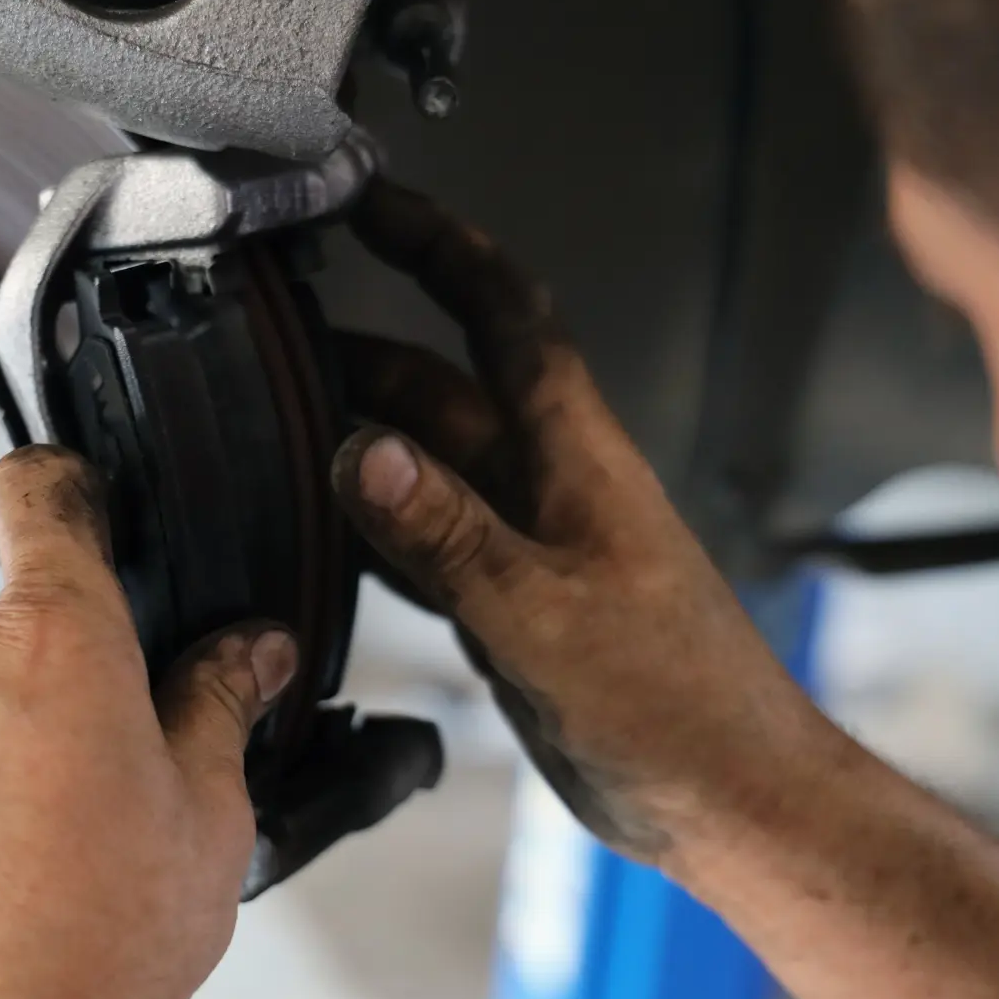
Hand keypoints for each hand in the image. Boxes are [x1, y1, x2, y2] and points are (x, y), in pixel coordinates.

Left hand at [0, 445, 297, 998]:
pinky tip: (32, 852)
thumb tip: (249, 656)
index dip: (76, 480)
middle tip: (143, 732)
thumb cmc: (98, 942)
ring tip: (87, 818)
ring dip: (33, 724)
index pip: (44, 491)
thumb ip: (222, 704)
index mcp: (56, 638)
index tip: (94, 494)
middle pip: (28, 612)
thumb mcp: (207, 809)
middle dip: (86, 654)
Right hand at [330, 179, 833, 872]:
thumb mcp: (547, 614)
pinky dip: (372, 527)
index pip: (501, 313)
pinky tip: (320, 536)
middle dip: (360, 351)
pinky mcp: (510, 603)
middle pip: (440, 386)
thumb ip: (450, 534)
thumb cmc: (678, 705)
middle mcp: (546, 482)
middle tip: (270, 339)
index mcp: (573, 454)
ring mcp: (525, 543)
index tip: (367, 198)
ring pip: (426, 463)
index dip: (436, 244)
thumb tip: (362, 450)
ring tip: (269, 426)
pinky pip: (425, 540)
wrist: (729, 799)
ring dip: (355, 438)